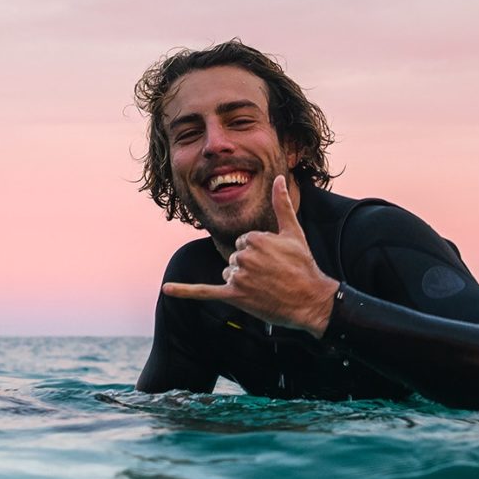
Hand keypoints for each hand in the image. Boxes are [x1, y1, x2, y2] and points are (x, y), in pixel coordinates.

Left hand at [163, 174, 340, 333]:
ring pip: (228, 273)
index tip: (275, 260)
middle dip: (250, 266)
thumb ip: (281, 204)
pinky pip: (205, 291)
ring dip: (242, 280)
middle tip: (272, 275)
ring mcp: (239, 277)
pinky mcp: (235, 296)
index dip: (259, 252)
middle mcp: (244, 257)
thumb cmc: (303, 264)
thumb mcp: (293, 231)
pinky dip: (185, 291)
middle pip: (234, 257)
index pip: (244, 242)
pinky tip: (167, 289)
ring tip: (265, 287)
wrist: (310, 299)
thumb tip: (278, 178)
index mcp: (254, 238)